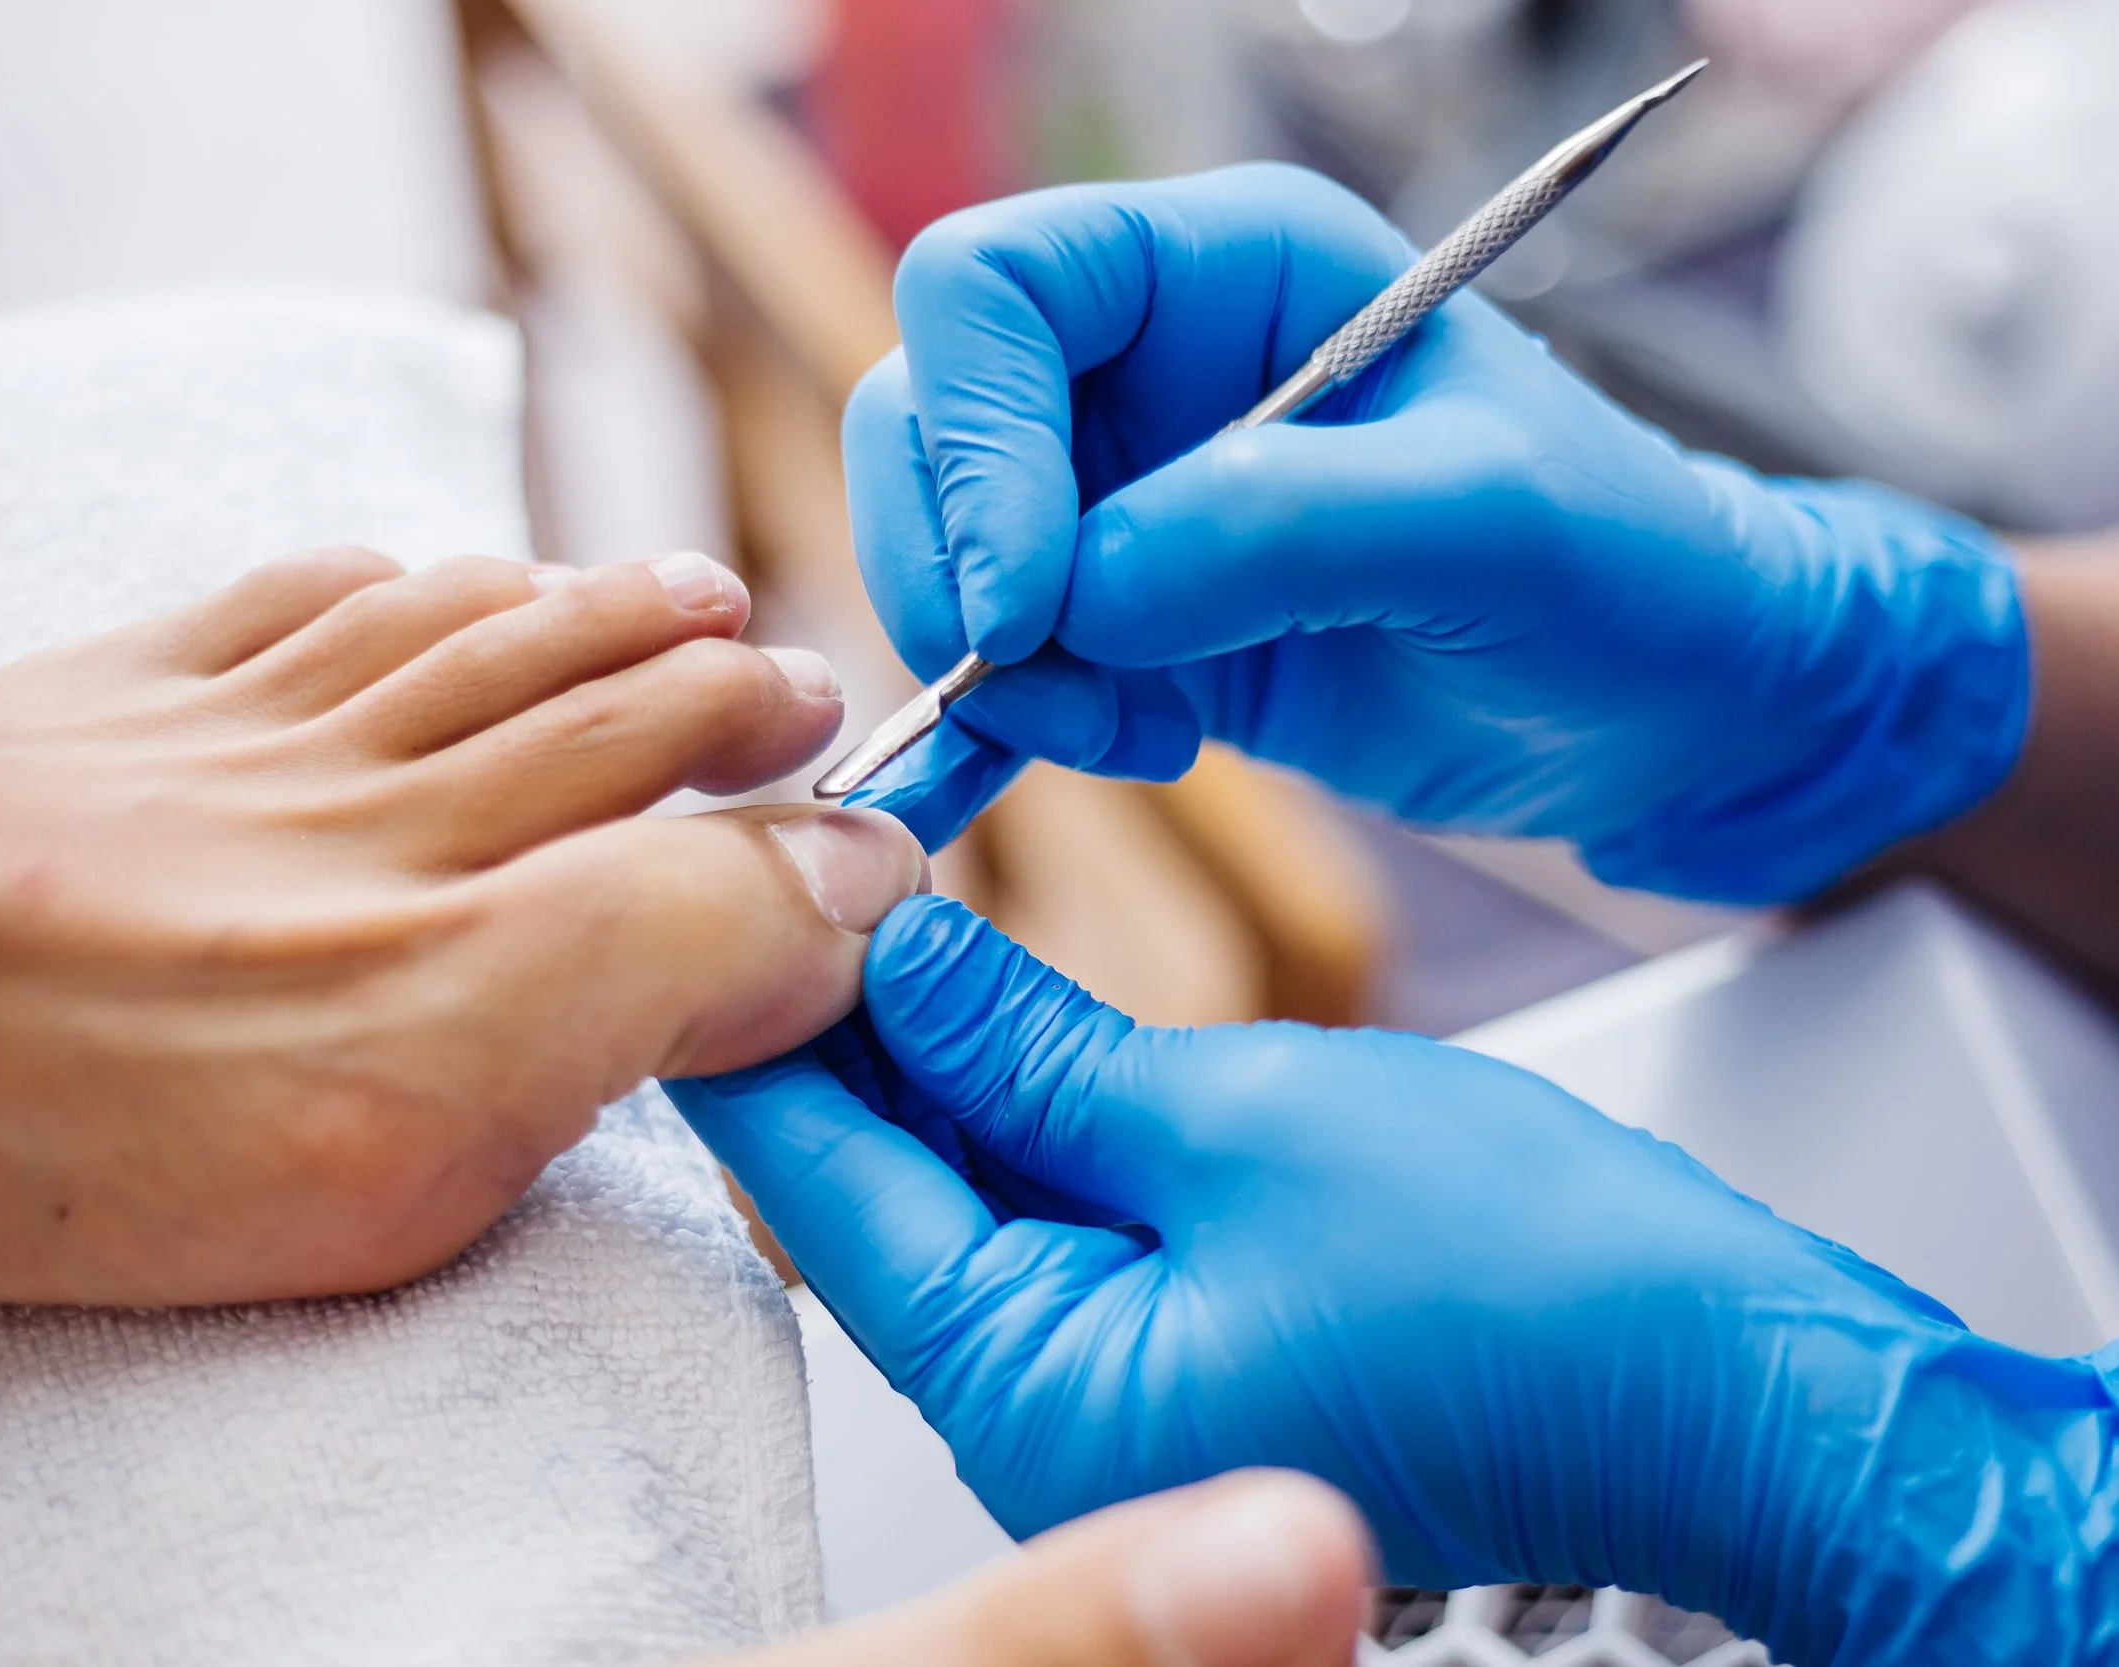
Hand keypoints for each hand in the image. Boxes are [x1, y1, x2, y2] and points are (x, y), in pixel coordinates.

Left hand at [0, 549, 925, 1322]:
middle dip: (730, 688)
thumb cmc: (63, 1126)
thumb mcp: (414, 1135)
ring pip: (474, 630)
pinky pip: (294, 602)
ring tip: (690, 595)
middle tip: (808, 691)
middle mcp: (376, 805)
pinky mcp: (116, 700)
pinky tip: (430, 579)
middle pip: (601, 703)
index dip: (819, 836)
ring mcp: (243, 735)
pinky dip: (397, 580)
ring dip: (602, 607)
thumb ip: (643, 994)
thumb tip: (824, 901)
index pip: (707, 849)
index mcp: (466, 934)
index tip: (885, 842)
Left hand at [673, 897, 2118, 1666]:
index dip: (752, 1018)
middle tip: (798, 858)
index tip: (703, 883)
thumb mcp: (1242, 1114)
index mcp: (1034, 1395)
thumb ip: (1030, 1046)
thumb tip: (890, 954)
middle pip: (871, 1194)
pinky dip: (1011, 1107)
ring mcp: (1112, 1399)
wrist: (1733, 1389)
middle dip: (831, 1025)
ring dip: (922, 1056)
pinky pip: (1044, 1222)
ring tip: (878, 892)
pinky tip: (987, 994)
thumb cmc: (1536, 1286)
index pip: (819, 1184)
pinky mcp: (1178, 1356)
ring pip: (953, 1198)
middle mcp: (1045, 1425)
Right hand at [844, 165, 2028, 900]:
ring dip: (992, 671)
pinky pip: (986, 667)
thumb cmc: (1621, 572)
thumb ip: (1282, 526)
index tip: (1028, 596)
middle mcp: (1147, 366)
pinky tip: (1020, 786)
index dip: (973, 432)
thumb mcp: (1490, 523)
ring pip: (937, 551)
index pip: (994, 286)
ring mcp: (1120, 501)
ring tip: (1138, 740)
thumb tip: (1080, 596)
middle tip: (1062, 688)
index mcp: (1228, 266)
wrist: (1664, 710)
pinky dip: (973, 737)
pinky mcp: (1122, 626)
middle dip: (956, 568)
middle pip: (923, 417)